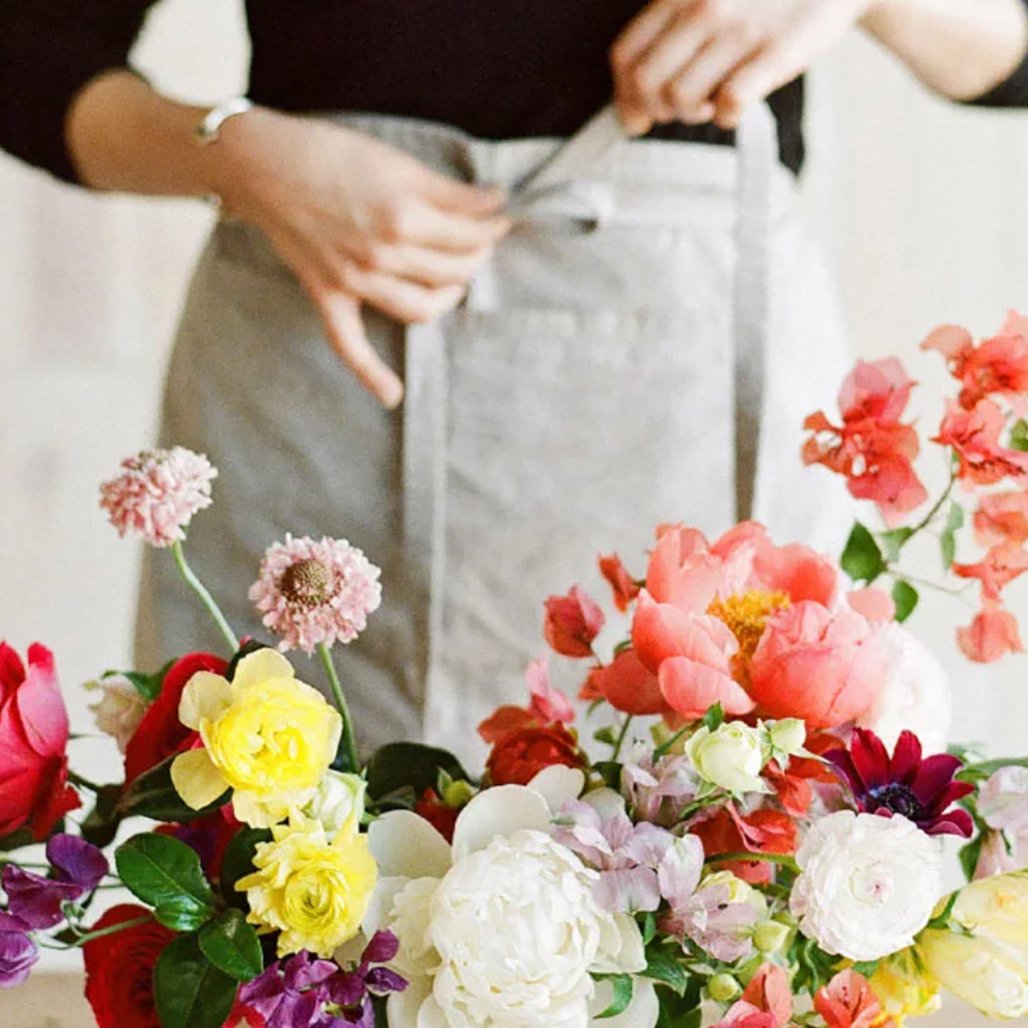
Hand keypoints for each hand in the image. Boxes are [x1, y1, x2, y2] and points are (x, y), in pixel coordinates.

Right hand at [211, 108, 510, 407]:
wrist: (263, 165)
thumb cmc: (330, 154)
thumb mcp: (397, 163)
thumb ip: (449, 191)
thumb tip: (496, 202)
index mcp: (404, 216)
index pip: (469, 234)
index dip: (492, 225)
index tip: (499, 217)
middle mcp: (383, 255)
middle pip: (453, 270)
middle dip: (477, 255)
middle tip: (479, 241)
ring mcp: (355, 281)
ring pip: (423, 308)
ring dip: (449, 297)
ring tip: (454, 281)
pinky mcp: (329, 296)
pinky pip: (350, 346)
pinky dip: (371, 374)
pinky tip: (393, 395)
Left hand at [611, 0, 873, 134]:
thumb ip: (670, 34)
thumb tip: (632, 109)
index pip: (626, 56)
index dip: (624, 96)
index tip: (638, 115)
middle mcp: (705, 6)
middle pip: (647, 83)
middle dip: (656, 109)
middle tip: (679, 110)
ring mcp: (740, 30)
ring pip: (681, 99)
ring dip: (690, 115)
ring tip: (710, 103)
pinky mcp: (776, 53)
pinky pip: (728, 105)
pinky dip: (724, 117)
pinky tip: (734, 106)